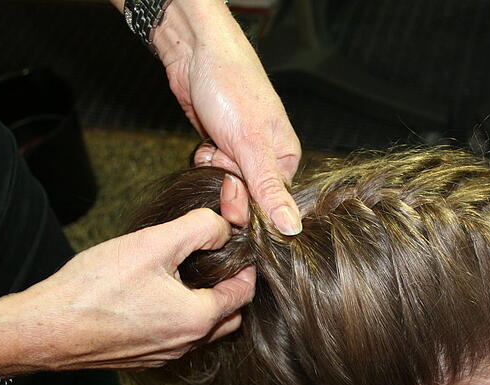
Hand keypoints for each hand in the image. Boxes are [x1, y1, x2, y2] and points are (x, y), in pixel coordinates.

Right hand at [0, 209, 255, 374]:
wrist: (42, 329)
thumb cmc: (94, 288)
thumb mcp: (152, 244)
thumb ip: (198, 229)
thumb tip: (224, 226)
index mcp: (197, 319)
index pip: (245, 292)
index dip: (246, 264)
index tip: (236, 244)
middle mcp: (185, 345)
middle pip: (230, 317)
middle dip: (232, 288)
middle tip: (217, 258)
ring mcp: (162, 356)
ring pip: (202, 330)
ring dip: (206, 304)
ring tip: (189, 272)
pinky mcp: (140, 358)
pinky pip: (175, 337)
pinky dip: (180, 316)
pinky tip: (158, 294)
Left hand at [153, 0, 302, 233]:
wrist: (195, 53)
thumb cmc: (231, 86)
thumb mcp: (252, 145)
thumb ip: (270, 190)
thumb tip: (294, 228)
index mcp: (286, 159)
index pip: (269, 204)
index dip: (247, 202)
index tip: (232, 184)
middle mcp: (266, 159)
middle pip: (244, 198)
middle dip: (225, 183)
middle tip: (219, 157)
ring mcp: (240, 153)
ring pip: (223, 186)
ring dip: (212, 171)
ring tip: (213, 144)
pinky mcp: (219, 146)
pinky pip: (210, 171)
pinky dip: (203, 161)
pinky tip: (205, 142)